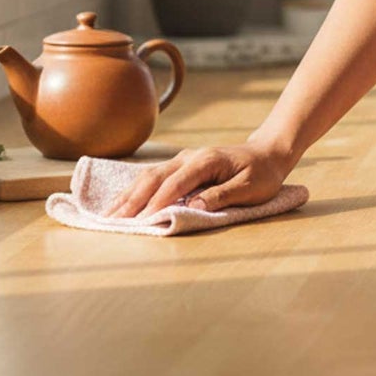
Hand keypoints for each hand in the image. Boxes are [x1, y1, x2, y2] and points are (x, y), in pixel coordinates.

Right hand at [102, 139, 295, 218]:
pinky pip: (153, 177)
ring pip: (148, 176)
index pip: (176, 183)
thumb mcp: (251, 188)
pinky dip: (135, 190)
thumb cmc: (262, 173)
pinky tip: (121, 203)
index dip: (158, 202)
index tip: (142, 220)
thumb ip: (223, 196)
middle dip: (132, 200)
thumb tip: (194, 207)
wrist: (267, 153)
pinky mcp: (180, 165)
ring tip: (108, 216)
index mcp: (206, 161)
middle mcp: (189, 157)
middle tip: (112, 222)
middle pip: (154, 178)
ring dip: (128, 196)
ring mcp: (182, 159)